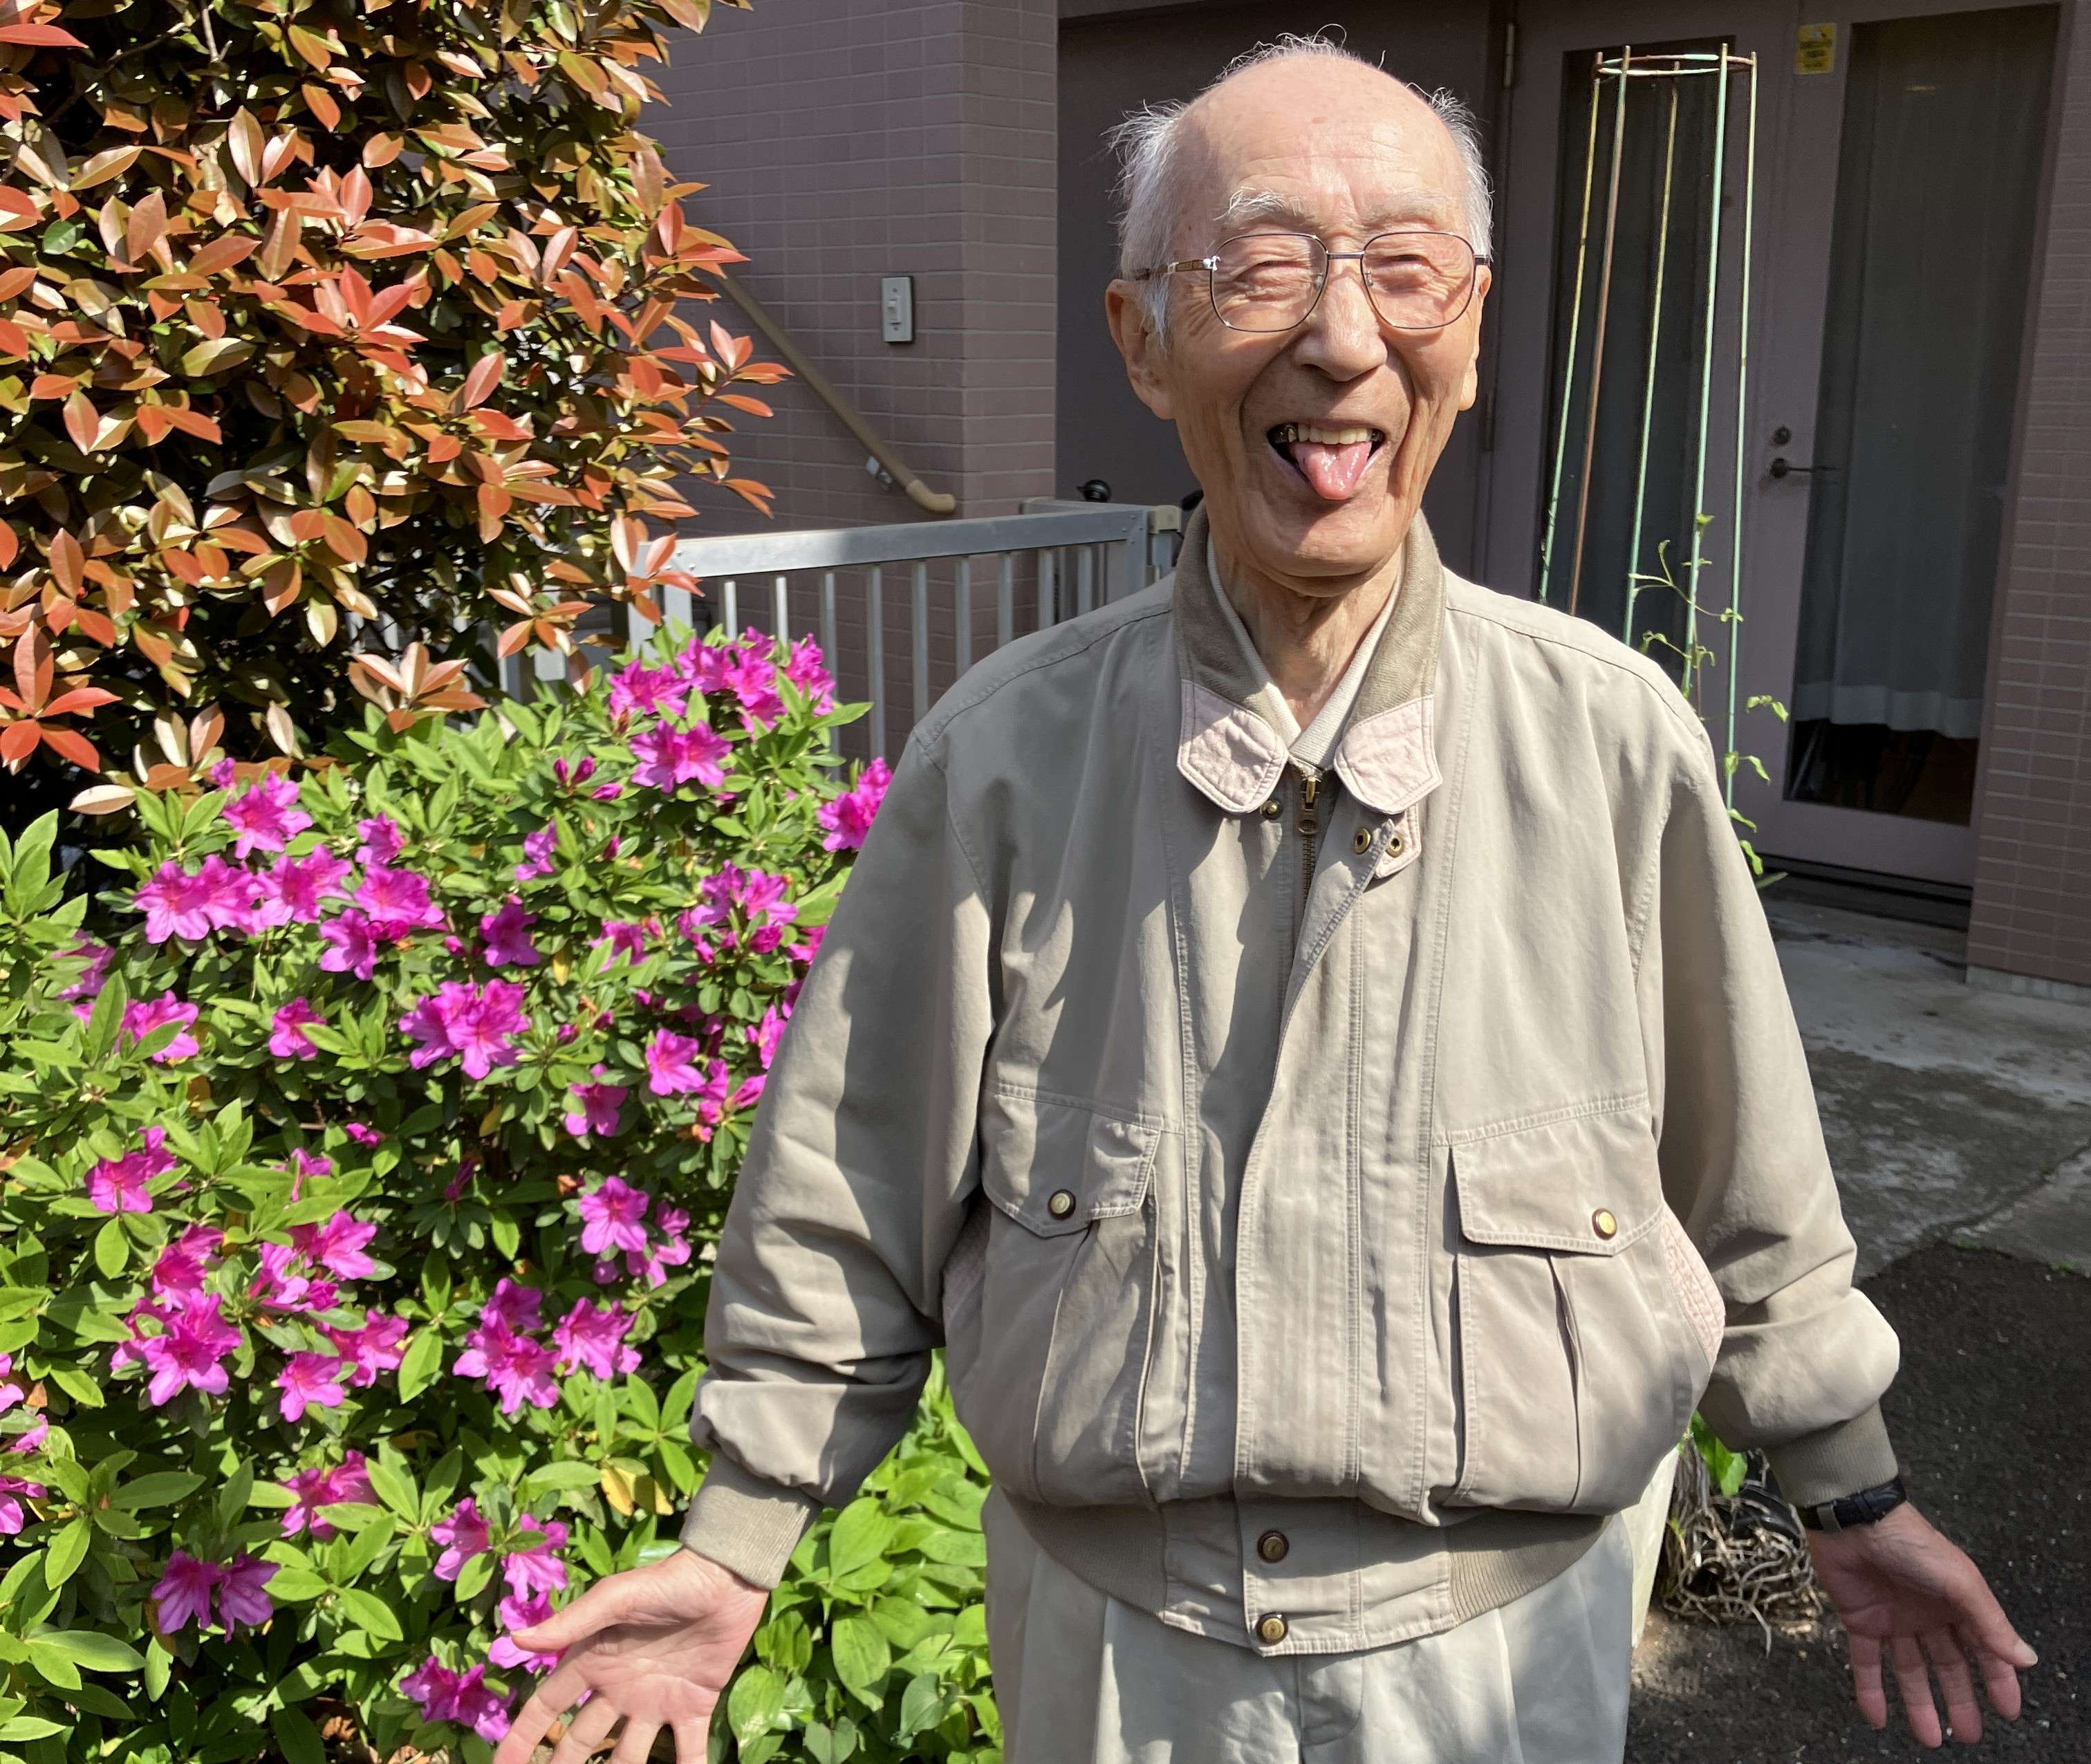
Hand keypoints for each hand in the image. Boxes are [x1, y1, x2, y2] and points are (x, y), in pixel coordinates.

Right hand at [491, 1546, 770, 1763]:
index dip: (523, 1736)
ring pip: (628, 1756)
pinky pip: (688, 1751)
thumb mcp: (616, 1598)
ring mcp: (655, 1700)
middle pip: (581, 1740)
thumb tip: (515, 1640)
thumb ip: (572, 1623)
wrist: (728, 1578)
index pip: (548, 1706)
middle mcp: (619, 1688)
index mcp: (594, 1661)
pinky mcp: (693, 1706)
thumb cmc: (668, 1582)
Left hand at [1808, 1502, 2036, 1746]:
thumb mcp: (1959, 1582)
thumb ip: (1989, 1622)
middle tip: (1966, 1735)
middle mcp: (1927, 1614)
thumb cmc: (1911, 1544)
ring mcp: (1894, 1618)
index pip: (1983, 1650)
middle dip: (1958, 1700)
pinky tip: (1876, 1718)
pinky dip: (1870, 1689)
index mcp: (1957, 1603)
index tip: (2007, 1711)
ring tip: (1929, 1738)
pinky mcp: (1860, 1619)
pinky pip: (1866, 1661)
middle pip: (1947, 1665)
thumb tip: (2026, 1659)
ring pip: (1910, 1669)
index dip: (1996, 1679)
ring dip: (1918, 1703)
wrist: (1854, 1520)